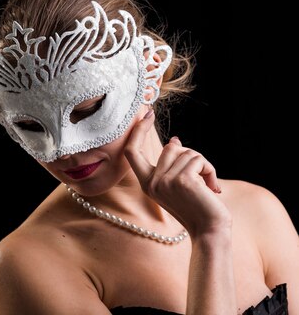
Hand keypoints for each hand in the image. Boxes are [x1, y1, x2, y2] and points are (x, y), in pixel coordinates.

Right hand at [124, 110, 231, 236]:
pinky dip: (210, 170)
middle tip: (201, 176)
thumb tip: (174, 140)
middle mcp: (151, 182)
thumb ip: (172, 164)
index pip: (132, 152)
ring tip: (207, 186)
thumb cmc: (197, 208)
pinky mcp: (182, 180)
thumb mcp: (178, 184)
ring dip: (203, 165)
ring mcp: (165, 181)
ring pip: (186, 152)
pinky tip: (213, 188)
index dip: (138, 132)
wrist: (210, 230)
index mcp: (147, 184)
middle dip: (189, 156)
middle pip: (169, 148)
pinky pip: (198, 159)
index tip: (146, 115)